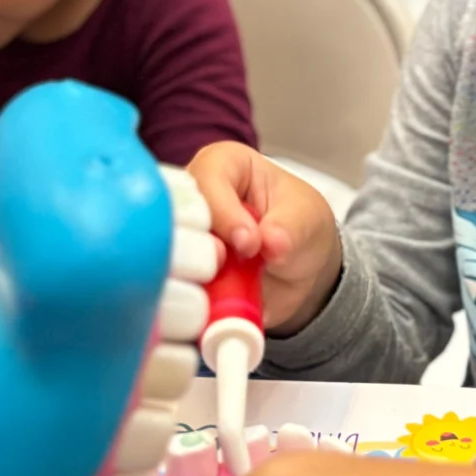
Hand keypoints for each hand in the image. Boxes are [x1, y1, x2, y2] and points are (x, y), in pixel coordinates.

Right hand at [187, 142, 342, 334]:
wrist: (300, 272)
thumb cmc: (299, 227)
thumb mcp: (306, 220)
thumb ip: (290, 228)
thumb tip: (272, 242)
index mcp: (223, 166)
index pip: (208, 179)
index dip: (224, 212)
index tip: (250, 243)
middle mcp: (191, 199)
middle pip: (175, 216)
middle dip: (200, 246)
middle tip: (226, 266)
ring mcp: (182, 237)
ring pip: (169, 255)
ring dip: (193, 278)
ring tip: (224, 292)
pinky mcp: (180, 274)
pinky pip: (173, 289)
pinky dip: (191, 303)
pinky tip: (212, 310)